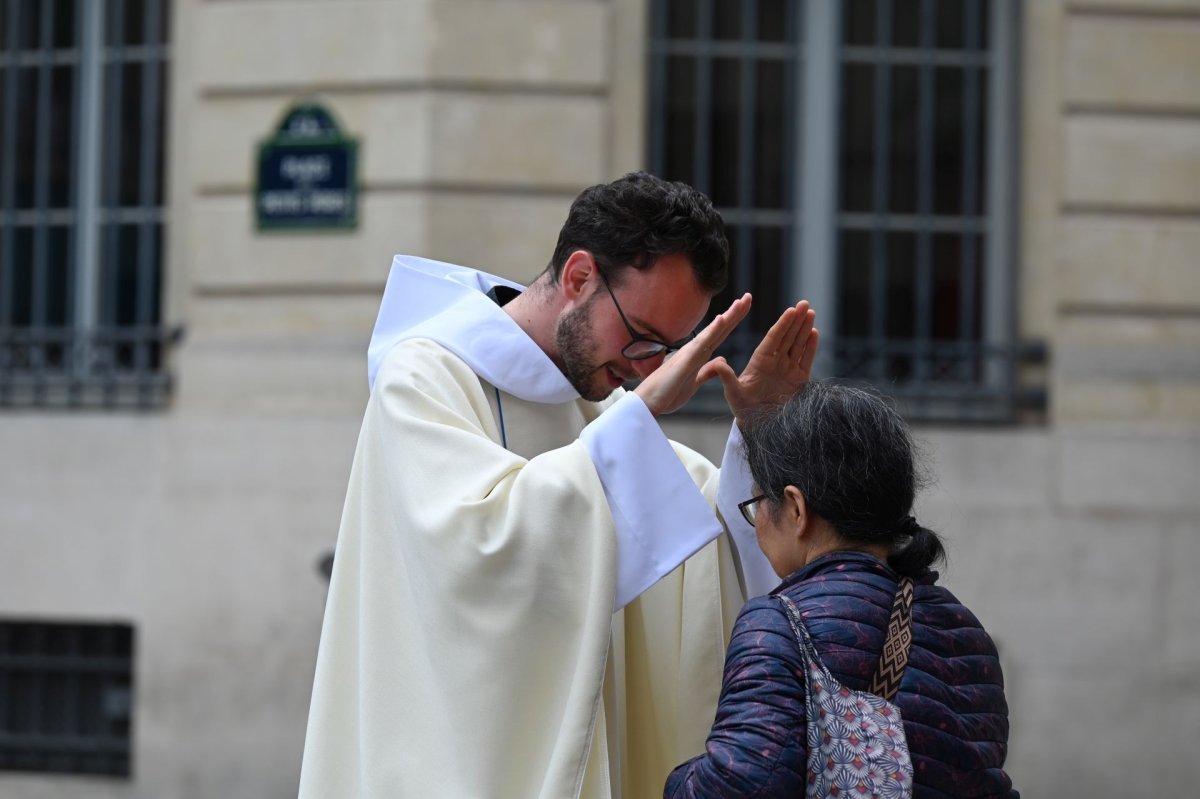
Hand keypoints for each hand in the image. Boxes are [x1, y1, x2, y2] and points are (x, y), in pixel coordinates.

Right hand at [634, 293, 751, 415]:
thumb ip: (707, 371)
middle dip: (734, 312)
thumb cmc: (667, 392)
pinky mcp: (685, 361)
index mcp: (698, 355)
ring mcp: (689, 354)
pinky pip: (701, 344)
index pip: (720, 335)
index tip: (744, 306)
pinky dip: (711, 331)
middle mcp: (695, 350)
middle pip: (719, 329)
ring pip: (713, 332)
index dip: (733, 320)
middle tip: (748, 296)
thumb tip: (722, 360)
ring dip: (727, 317)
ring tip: (740, 302)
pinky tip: (721, 319)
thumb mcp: (694, 382)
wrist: (648, 403)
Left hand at [698, 300, 818, 423]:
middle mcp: (775, 362)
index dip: (783, 324)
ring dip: (805, 329)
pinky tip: (814, 333)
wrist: (758, 425)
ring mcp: (788, 369)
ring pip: (798, 344)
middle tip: (805, 303)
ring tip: (811, 313)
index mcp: (760, 361)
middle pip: (787, 337)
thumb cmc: (743, 409)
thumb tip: (717, 363)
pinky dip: (811, 347)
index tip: (791, 310)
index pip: (773, 338)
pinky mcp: (799, 380)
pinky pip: (806, 360)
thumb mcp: (733, 393)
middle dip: (796, 320)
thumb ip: (727, 377)